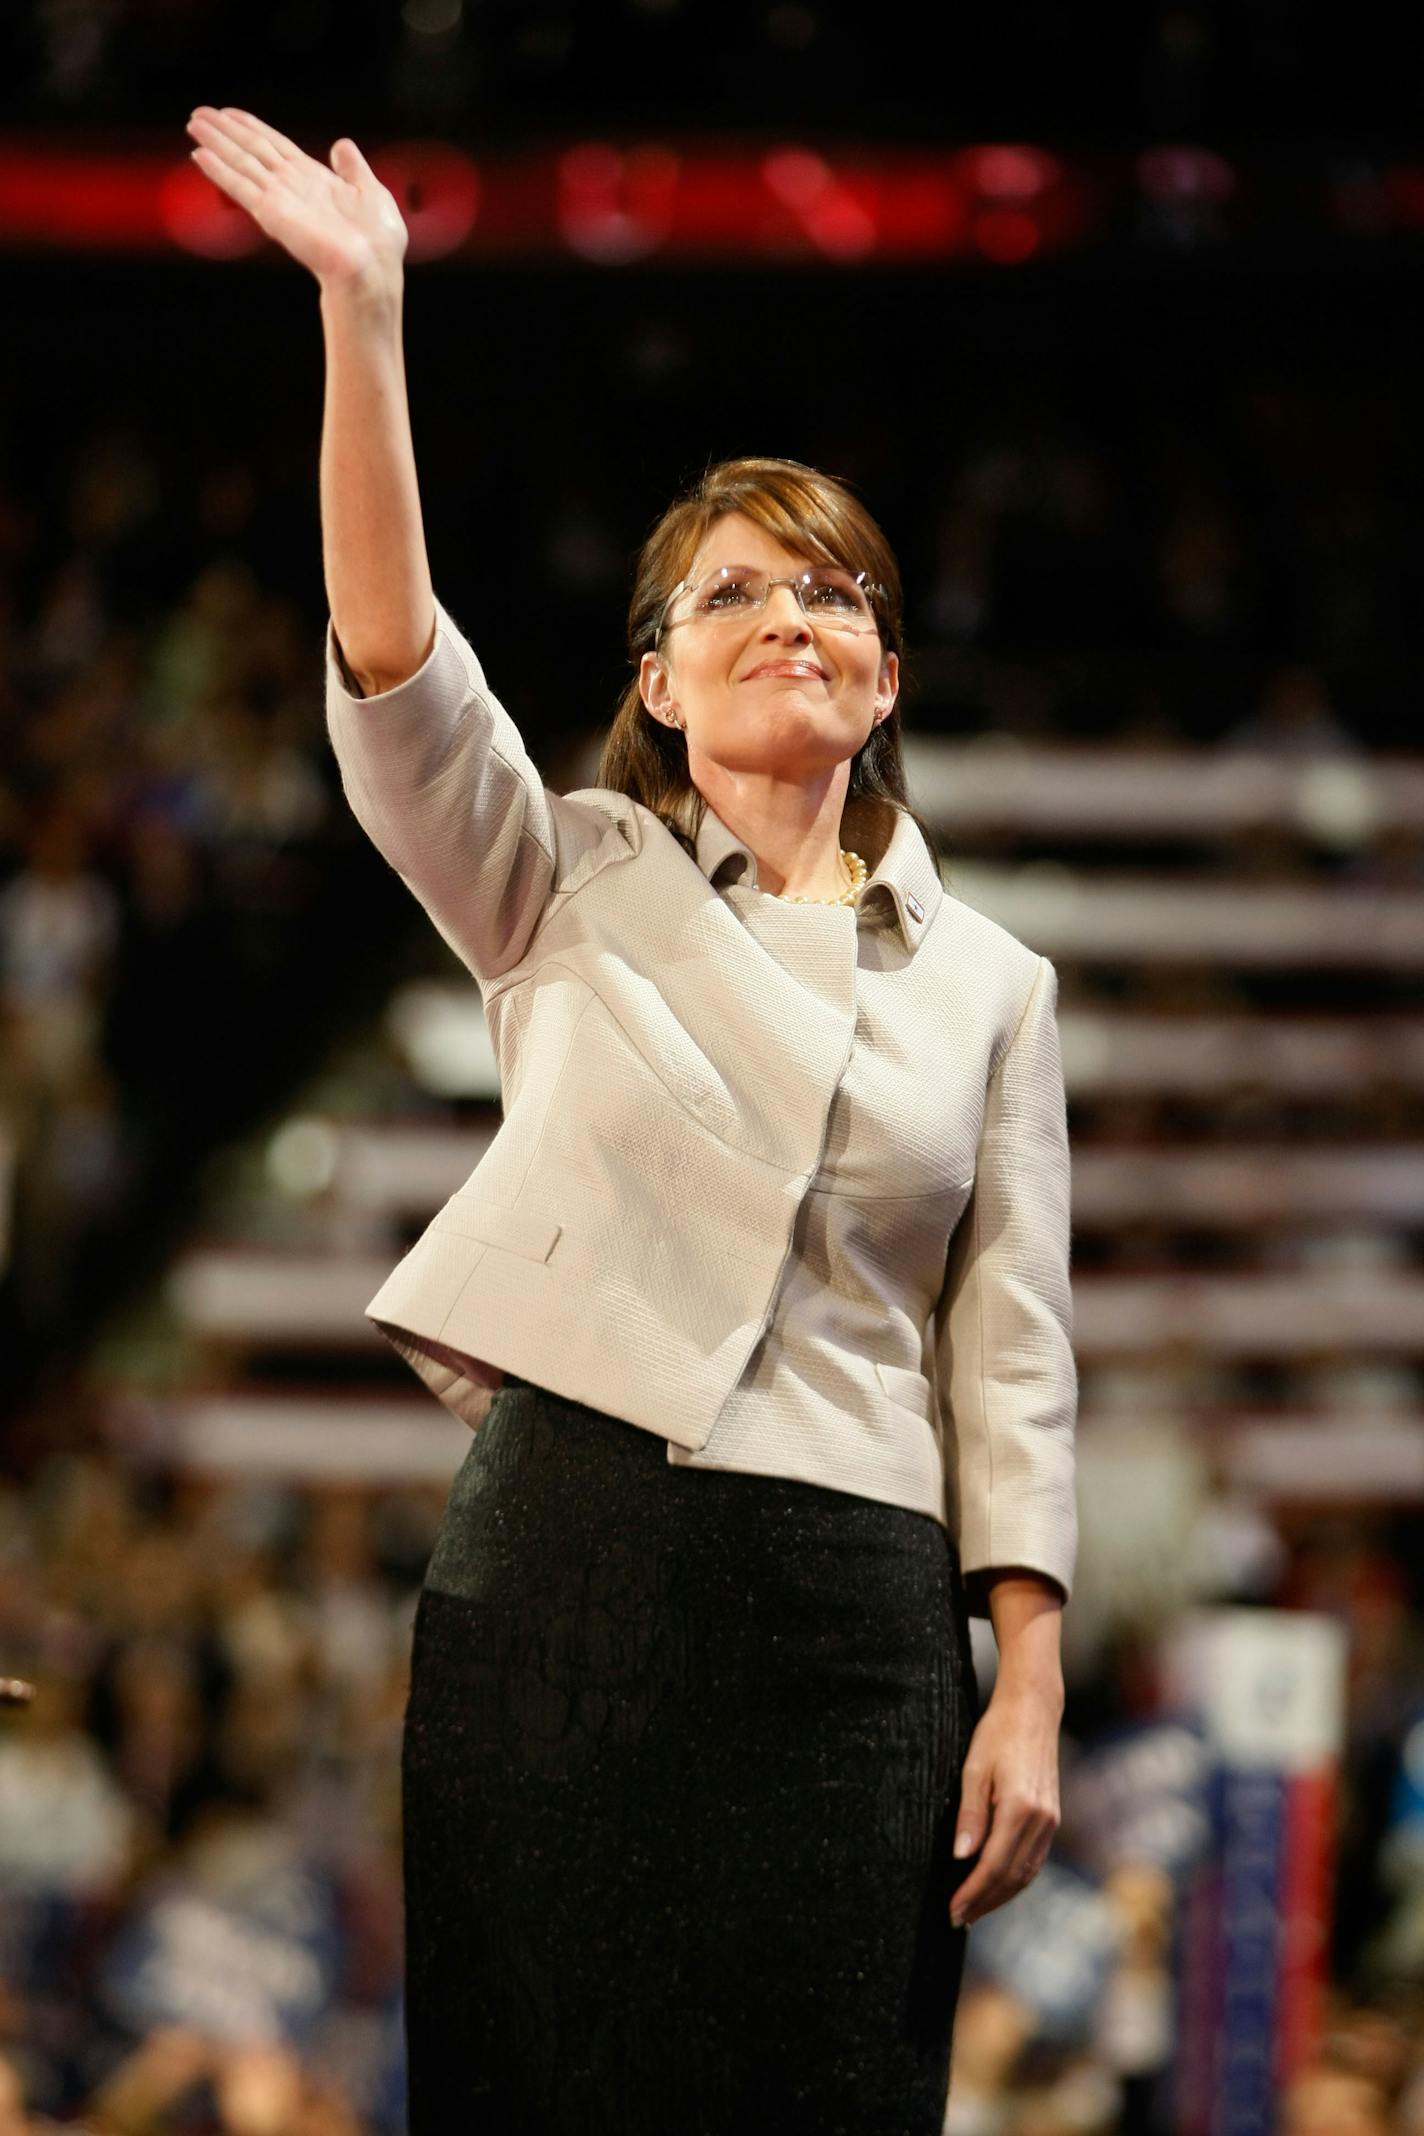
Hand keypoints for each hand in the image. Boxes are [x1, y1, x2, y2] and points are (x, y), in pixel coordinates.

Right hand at [185, 106, 407, 295]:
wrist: (373, 268)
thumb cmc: (377, 242)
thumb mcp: (371, 191)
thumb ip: (353, 167)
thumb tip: (342, 145)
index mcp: (314, 179)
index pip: (276, 146)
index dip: (252, 128)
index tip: (230, 114)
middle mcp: (292, 186)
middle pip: (252, 150)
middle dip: (225, 132)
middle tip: (198, 114)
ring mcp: (280, 199)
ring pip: (242, 163)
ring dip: (217, 143)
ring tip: (194, 124)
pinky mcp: (273, 213)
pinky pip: (241, 186)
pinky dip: (220, 170)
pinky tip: (200, 155)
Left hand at [948, 1674, 1061, 1928]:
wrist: (1034, 1710)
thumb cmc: (997, 1734)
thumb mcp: (973, 1769)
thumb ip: (970, 1815)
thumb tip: (960, 1858)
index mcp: (1019, 1808)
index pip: (993, 1865)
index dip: (972, 1892)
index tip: (952, 1910)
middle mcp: (1041, 1820)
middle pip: (1011, 1877)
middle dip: (984, 1902)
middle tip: (958, 1919)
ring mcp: (1051, 1821)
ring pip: (1026, 1873)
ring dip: (1000, 1896)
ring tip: (974, 1910)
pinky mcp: (1053, 1819)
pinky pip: (1034, 1860)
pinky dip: (1015, 1879)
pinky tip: (997, 1885)